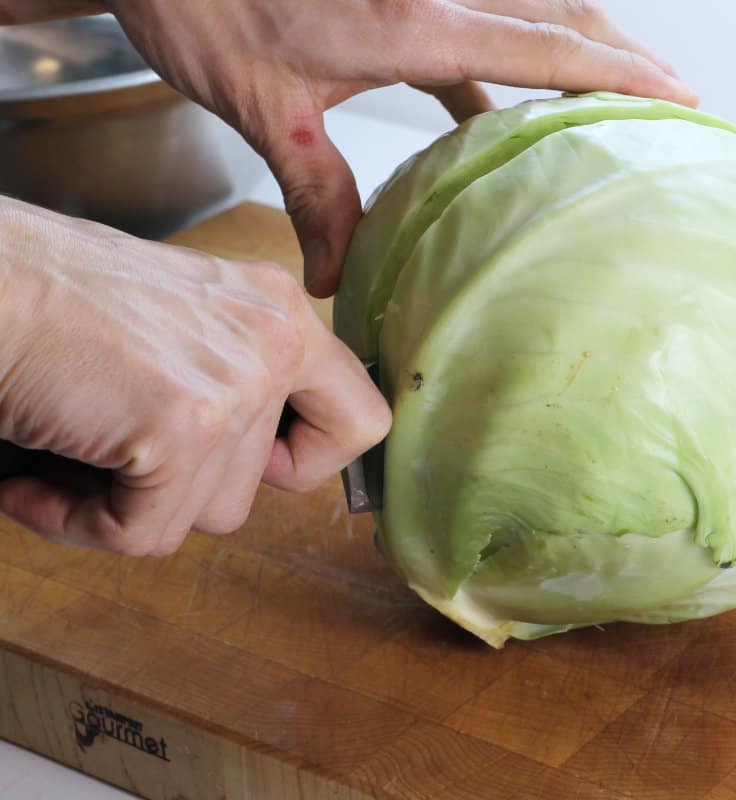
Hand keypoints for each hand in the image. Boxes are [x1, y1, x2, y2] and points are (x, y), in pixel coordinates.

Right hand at [0, 198, 391, 555]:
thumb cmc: (46, 294)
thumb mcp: (179, 319)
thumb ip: (232, 374)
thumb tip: (248, 459)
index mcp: (279, 311)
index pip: (360, 420)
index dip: (308, 462)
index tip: (259, 467)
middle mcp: (274, 340)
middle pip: (258, 487)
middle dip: (179, 486)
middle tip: (111, 452)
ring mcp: (235, 386)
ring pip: (203, 516)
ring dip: (129, 505)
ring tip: (66, 455)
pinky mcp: (181, 430)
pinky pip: (141, 534)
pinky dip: (77, 525)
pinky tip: (30, 481)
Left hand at [102, 0, 697, 296]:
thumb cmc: (203, 9)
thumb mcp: (266, 111)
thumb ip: (317, 196)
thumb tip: (335, 280)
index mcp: (409, 19)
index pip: (543, 42)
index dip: (618, 68)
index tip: (679, 92)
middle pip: (558, 10)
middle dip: (622, 51)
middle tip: (672, 96)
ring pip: (530, 6)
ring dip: (578, 46)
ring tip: (616, 97)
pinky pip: (485, 19)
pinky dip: (516, 56)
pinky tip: (508, 109)